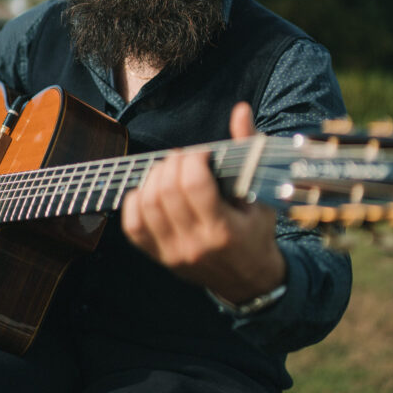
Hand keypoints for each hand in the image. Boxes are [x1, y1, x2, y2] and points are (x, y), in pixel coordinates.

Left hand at [121, 102, 286, 303]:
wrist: (250, 281)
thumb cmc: (257, 232)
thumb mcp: (259, 194)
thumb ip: (247, 150)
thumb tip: (240, 110)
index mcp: (223, 230)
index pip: (194, 184)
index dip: (193, 159)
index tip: (203, 153)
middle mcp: (194, 244)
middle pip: (166, 191)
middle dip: (173, 163)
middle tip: (185, 158)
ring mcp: (173, 254)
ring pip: (146, 205)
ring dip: (154, 178)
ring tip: (170, 171)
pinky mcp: (160, 258)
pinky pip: (133, 226)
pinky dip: (136, 201)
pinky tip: (151, 191)